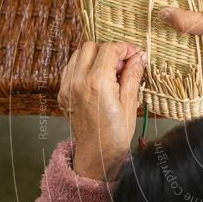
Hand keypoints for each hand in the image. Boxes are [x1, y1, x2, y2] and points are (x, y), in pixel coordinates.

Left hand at [58, 42, 145, 179]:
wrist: (96, 154)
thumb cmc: (116, 135)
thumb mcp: (130, 104)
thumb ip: (132, 76)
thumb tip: (139, 57)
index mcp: (97, 83)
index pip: (110, 49)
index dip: (125, 48)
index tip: (135, 54)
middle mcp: (78, 81)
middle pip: (92, 46)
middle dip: (109, 50)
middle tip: (124, 63)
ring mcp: (67, 87)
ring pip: (78, 54)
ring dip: (95, 56)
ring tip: (110, 71)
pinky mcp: (63, 93)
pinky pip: (71, 68)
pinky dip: (84, 66)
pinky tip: (97, 78)